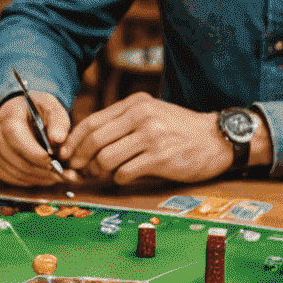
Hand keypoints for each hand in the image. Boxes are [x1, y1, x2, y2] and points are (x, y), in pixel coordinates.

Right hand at [0, 91, 77, 187]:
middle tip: (64, 174)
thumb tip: (58, 139)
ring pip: (16, 172)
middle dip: (42, 170)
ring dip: (39, 178)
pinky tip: (44, 177)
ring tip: (59, 177)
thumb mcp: (51, 106)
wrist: (19, 111)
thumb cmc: (36, 109)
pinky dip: (30, 181)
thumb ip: (58, 121)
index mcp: (10, 118)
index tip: (53, 159)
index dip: (34, 152)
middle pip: (16, 160)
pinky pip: (12, 178)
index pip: (16, 138)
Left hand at [62, 95, 232, 185]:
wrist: (216, 139)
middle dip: (80, 158)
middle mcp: (141, 115)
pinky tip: (124, 176)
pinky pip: (125, 172)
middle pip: (95, 140)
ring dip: (98, 171)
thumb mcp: (150, 114)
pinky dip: (118, 178)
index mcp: (135, 103)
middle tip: (77, 169)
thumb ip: (122, 123)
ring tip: (101, 174)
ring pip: (106, 157)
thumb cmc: (179, 129)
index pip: (92, 121)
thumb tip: (85, 143)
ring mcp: (152, 135)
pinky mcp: (160, 157)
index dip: (74, 141)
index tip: (65, 154)